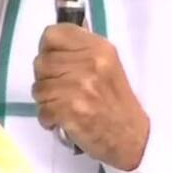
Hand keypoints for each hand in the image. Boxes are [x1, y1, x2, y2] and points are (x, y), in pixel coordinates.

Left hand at [32, 24, 149, 170]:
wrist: (133, 138)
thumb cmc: (115, 101)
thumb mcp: (105, 64)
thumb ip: (79, 49)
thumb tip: (50, 39)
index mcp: (98, 47)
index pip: (52, 34)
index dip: (48, 49)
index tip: (56, 62)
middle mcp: (90, 63)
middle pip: (41, 61)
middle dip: (45, 78)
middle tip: (61, 89)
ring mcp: (80, 86)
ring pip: (38, 87)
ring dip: (45, 100)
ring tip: (63, 105)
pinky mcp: (71, 110)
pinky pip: (42, 109)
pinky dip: (48, 118)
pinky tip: (62, 119)